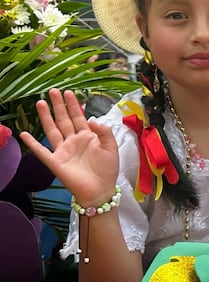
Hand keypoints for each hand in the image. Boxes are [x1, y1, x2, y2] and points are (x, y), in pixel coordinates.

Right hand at [19, 89, 119, 207]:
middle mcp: (73, 141)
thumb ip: (104, 132)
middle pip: (64, 120)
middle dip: (59, 105)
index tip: (68, 92)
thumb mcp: (111, 147)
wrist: (100, 189)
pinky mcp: (55, 162)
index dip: (73, 105)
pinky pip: (41, 151)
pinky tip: (24, 134)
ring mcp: (63, 150)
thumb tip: (92, 119)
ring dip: (46, 117)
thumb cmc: (107, 169)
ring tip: (40, 103)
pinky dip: (32, 143)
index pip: (79, 117)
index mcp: (88, 136)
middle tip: (53, 91)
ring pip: (52, 130)